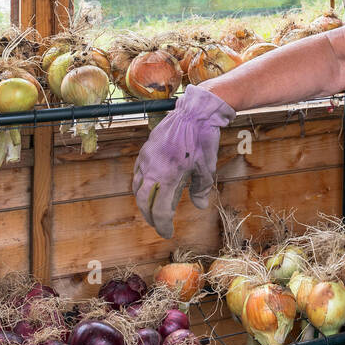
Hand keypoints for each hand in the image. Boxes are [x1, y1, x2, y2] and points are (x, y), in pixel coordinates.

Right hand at [132, 84, 235, 237]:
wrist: (195, 111)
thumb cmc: (204, 138)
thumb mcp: (207, 167)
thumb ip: (201, 189)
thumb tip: (200, 206)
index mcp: (168, 175)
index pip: (160, 209)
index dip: (162, 224)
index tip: (167, 233)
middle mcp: (152, 168)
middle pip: (143, 201)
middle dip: (150, 216)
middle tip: (158, 224)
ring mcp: (146, 157)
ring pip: (137, 186)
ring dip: (144, 200)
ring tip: (153, 208)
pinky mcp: (145, 149)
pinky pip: (138, 171)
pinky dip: (141, 184)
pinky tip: (150, 186)